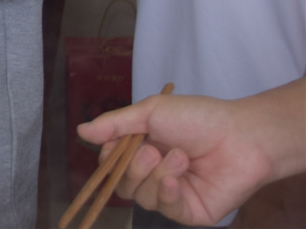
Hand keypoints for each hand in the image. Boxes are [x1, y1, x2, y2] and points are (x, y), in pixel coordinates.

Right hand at [78, 92, 281, 225]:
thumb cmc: (198, 118)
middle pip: (121, 183)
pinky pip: (164, 208)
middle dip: (132, 167)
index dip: (108, 158)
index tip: (115, 145)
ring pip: (140, 196)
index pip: (110, 162)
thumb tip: (81, 131)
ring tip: (180, 157)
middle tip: (151, 150)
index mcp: (141, 148)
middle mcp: (152, 173)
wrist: (241, 137)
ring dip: (156, 174)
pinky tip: (178, 177)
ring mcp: (170, 194)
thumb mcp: (150, 112)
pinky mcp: (188, 212)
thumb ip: (115, 124)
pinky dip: (167, 192)